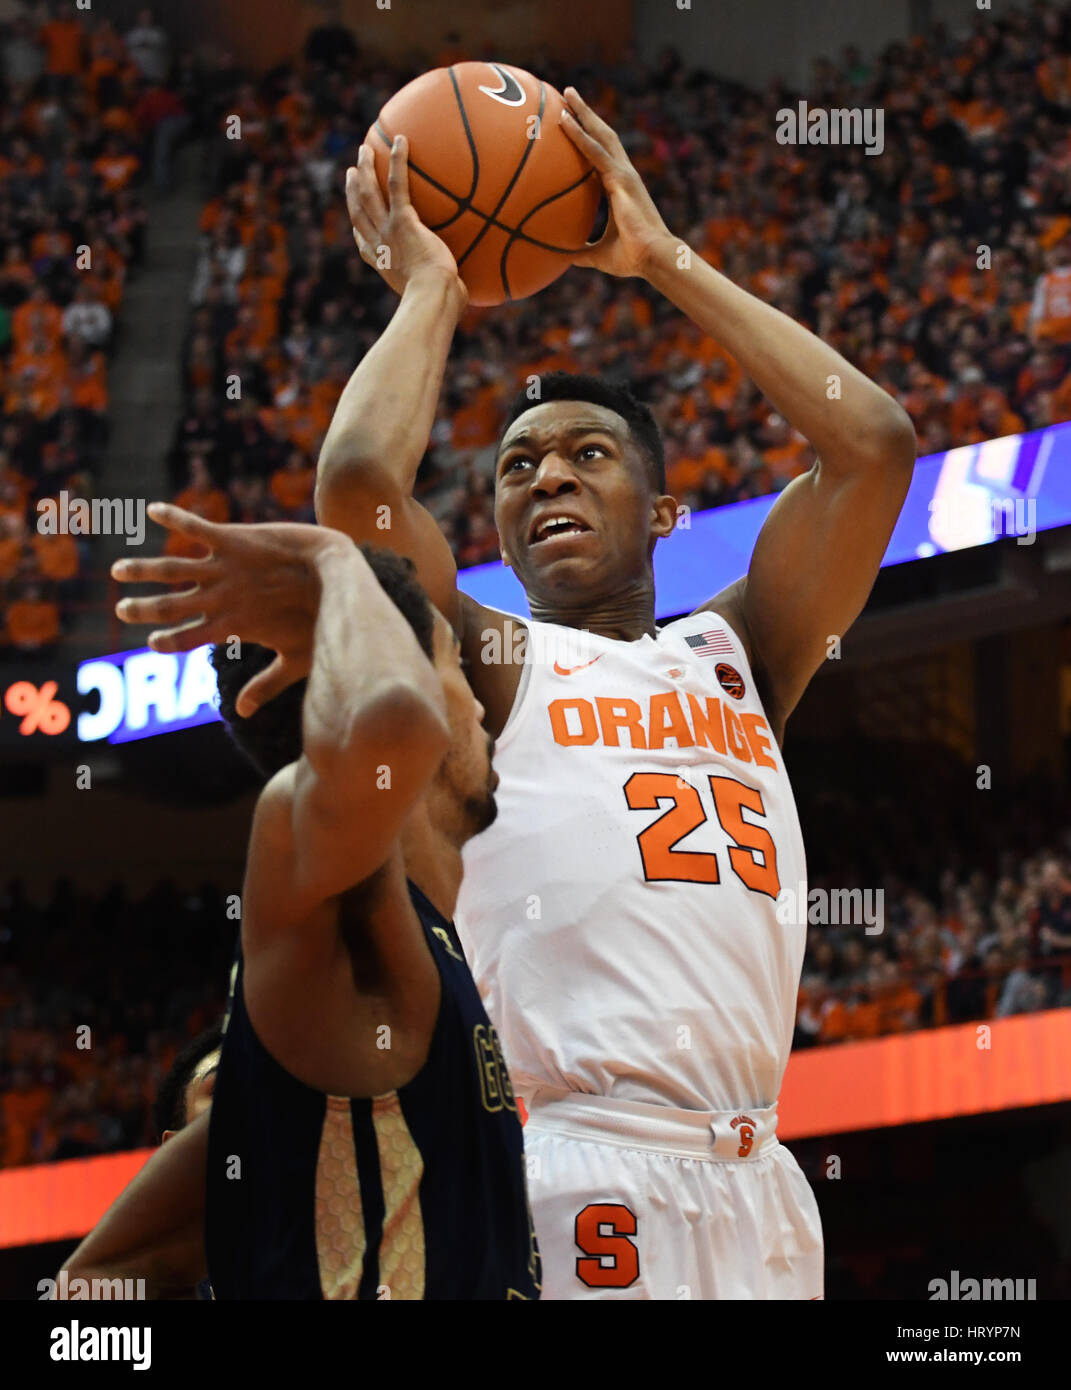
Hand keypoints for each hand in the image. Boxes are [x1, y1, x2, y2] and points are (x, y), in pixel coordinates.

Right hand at [111, 503, 347, 716]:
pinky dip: (174, 518)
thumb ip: (266, 686)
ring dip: (142, 570)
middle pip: (169, 607)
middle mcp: (221, 598)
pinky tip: (155, 510)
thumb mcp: (295, 660)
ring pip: (171, 569)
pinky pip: (195, 527)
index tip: (153, 643)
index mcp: (231, 626)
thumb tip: (242, 712)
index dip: (166, 642)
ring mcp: (224, 568)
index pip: (186, 639)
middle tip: (122, 611)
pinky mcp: (233, 539)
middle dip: (142, 610)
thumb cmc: (322, 621)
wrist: (338, 573)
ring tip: (119, 570)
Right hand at [346, 136, 466, 302]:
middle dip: (353, 189)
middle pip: (359, 209)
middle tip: (352, 170)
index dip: (357, 224)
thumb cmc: (441, 304)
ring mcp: (388, 231)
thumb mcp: (436, 297)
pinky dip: (398, 161)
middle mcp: (379, 244)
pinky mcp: (403, 220)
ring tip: (365, 149)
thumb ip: (445, 288)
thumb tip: (465, 293)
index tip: (355, 211)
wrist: (434, 298)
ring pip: (369, 193)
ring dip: (366, 168)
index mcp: (382, 263)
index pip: (363, 240)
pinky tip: (401, 140)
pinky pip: (398, 184)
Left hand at [559, 86, 673, 278]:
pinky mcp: (621, 179)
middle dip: (585, 114)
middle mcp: (623, 174)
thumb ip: (582, 252)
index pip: (600, 154)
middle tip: (567, 95)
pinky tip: (564, 120)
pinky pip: (595, 151)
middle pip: (601, 135)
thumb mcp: (600, 254)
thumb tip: (562, 257)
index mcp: (620, 187)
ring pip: (600, 134)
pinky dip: (579, 135)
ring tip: (566, 94)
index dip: (588, 136)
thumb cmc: (632, 259)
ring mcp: (623, 173)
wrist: (654, 258)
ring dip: (583, 113)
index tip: (572, 122)